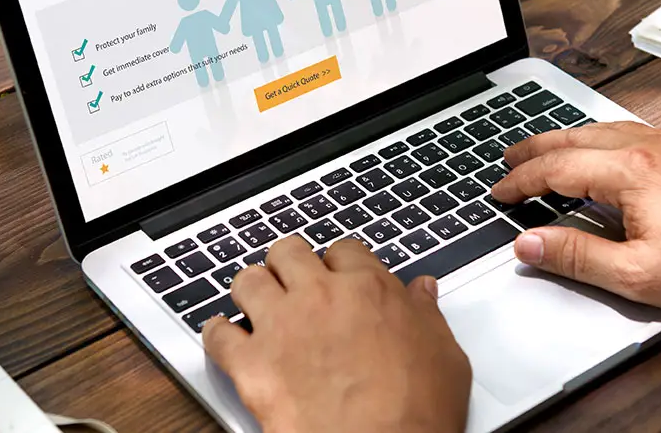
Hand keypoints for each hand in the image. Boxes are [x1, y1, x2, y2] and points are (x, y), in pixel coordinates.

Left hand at [203, 236, 471, 432]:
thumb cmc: (416, 412)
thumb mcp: (444, 355)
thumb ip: (427, 314)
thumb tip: (423, 291)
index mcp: (367, 288)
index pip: (343, 249)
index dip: (339, 261)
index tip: (338, 274)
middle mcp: (320, 296)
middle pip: (289, 251)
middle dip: (289, 263)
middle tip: (293, 282)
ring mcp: (283, 326)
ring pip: (249, 279)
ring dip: (252, 288)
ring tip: (256, 302)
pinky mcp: (254, 364)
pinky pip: (218, 334)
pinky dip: (217, 334)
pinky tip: (224, 337)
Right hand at [492, 121, 660, 312]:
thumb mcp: (640, 275)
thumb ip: (577, 257)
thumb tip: (527, 244)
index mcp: (629, 172)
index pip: (555, 168)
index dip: (521, 181)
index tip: (498, 193)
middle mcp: (643, 148)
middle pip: (570, 138)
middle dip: (532, 148)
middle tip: (506, 159)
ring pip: (595, 129)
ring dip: (559, 138)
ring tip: (538, 149)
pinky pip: (619, 131)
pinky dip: (589, 137)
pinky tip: (590, 146)